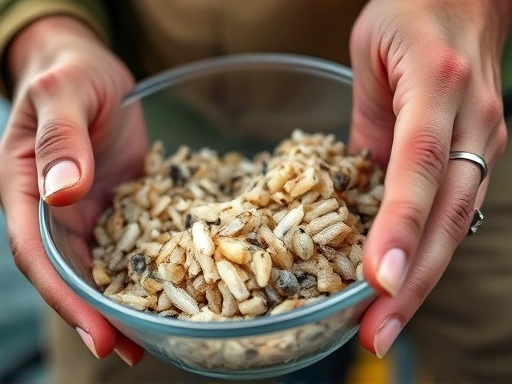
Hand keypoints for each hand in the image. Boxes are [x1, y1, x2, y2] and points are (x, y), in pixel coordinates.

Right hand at [0, 17, 147, 364]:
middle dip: (98, 314)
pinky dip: (146, 262)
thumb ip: (60, 140)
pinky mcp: (120, 202)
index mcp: (26, 191)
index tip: (98, 333)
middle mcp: (56, 209)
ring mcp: (89, 208)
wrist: (90, 69)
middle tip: (131, 351)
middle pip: (72, 272)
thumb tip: (62, 193)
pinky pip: (132, 238)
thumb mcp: (62, 95)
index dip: (67, 298)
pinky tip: (174, 282)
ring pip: (103, 262)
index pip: (40, 256)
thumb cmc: (69, 74)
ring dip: (125, 299)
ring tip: (157, 333)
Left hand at [349, 0, 509, 356]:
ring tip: (384, 324)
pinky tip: (406, 281)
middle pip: (445, 214)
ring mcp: (484, 139)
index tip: (379, 281)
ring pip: (457, 223)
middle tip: (375, 334)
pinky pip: (457, 209)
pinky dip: (430, 250)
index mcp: (437, 88)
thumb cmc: (410, 13)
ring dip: (422, 278)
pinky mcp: (481, 151)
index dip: (400, 226)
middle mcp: (472, 121)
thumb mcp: (369, 59)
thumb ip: (365, 125)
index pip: (418, 168)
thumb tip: (354, 187)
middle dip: (412, 280)